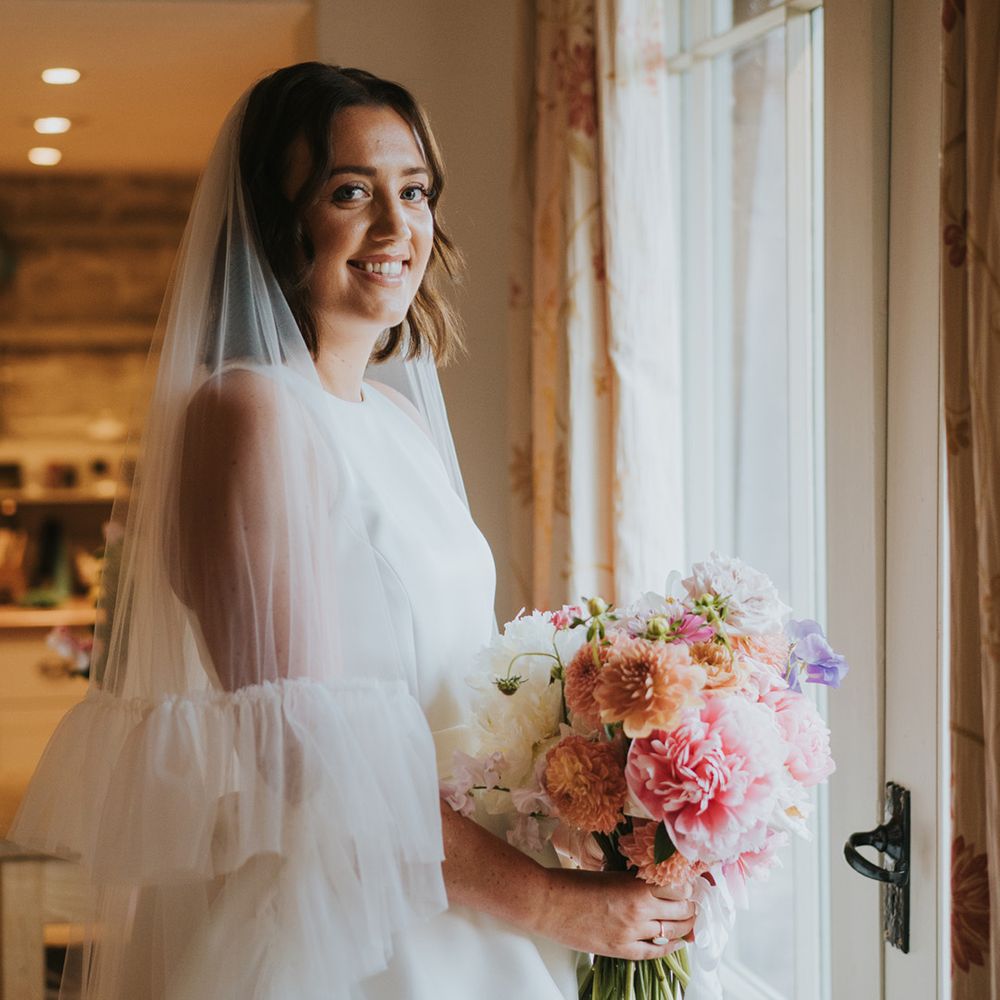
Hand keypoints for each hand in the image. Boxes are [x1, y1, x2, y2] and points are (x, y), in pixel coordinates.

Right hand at [532, 868, 696, 960]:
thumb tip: (657, 884)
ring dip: (684, 926)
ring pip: (672, 931)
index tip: (691, 885)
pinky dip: (669, 947)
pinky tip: (677, 942)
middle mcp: (640, 909)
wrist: (548, 903)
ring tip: (690, 921)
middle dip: (691, 907)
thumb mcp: (610, 874)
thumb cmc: (573, 883)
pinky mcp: (620, 949)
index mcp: (636, 884)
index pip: (678, 887)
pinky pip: (654, 951)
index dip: (688, 887)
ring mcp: (631, 932)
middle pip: (681, 910)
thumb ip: (635, 881)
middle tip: (695, 903)